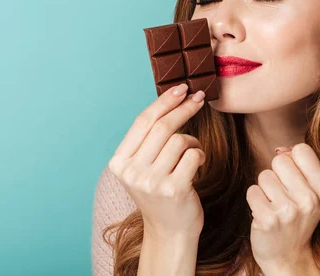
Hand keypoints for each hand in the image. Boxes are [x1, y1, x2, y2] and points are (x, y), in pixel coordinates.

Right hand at [108, 84, 206, 239]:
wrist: (170, 231)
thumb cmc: (161, 193)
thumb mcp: (144, 167)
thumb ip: (148, 141)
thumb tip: (172, 99)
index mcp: (119, 163)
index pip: (142, 122)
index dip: (163, 101)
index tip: (181, 88)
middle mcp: (132, 172)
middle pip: (162, 126)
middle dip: (184, 108)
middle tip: (199, 98)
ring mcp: (151, 182)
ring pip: (180, 140)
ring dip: (193, 141)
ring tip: (193, 153)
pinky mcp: (174, 189)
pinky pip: (194, 154)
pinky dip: (200, 155)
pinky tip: (198, 166)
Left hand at [246, 143, 319, 272]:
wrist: (287, 256)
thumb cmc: (296, 217)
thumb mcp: (310, 192)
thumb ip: (299, 166)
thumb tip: (280, 149)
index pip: (302, 150)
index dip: (292, 161)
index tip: (294, 179)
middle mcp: (309, 199)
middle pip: (280, 160)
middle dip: (277, 174)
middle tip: (282, 195)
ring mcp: (288, 211)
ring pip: (264, 175)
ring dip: (265, 189)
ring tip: (274, 206)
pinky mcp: (268, 220)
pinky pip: (252, 191)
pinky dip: (255, 200)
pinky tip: (265, 214)